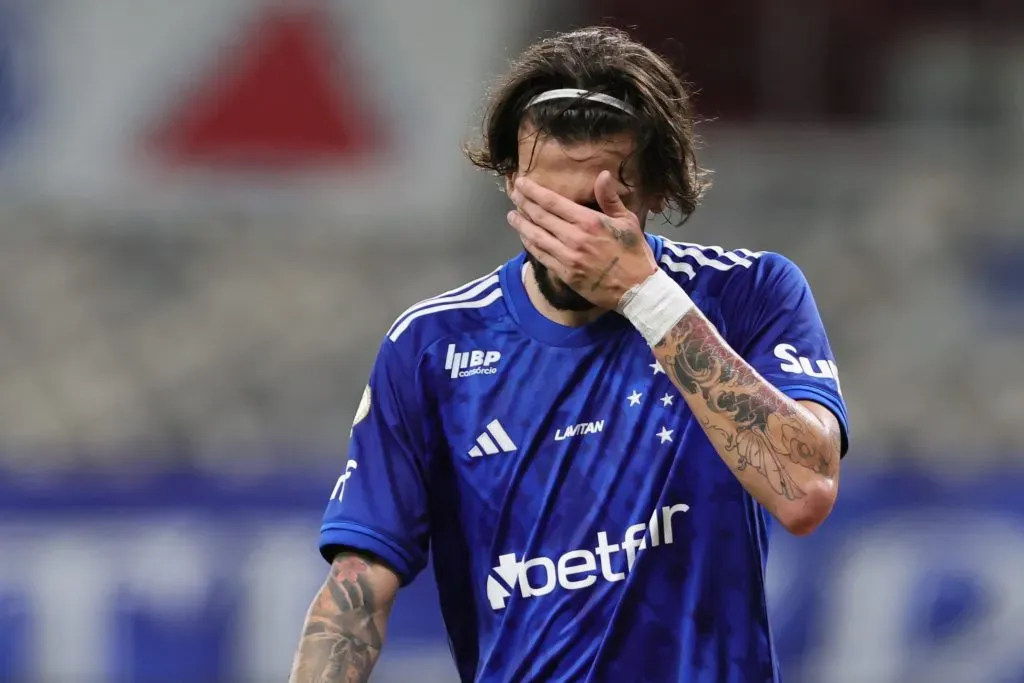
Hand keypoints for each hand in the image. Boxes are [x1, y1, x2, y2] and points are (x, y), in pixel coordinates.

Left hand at [507, 171, 657, 309]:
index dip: (533, 192)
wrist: (636, 289)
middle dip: (523, 204)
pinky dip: (530, 244)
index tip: (521, 183)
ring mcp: (567, 257)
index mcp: (588, 221)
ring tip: (511, 215)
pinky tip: (525, 236)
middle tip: (512, 195)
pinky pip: (541, 256)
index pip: (553, 202)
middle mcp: (574, 238)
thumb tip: (602, 174)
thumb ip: (610, 198)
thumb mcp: (627, 221)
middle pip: (540, 217)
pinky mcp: (565, 274)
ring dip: (521, 225)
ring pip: (536, 237)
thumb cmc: (633, 253)